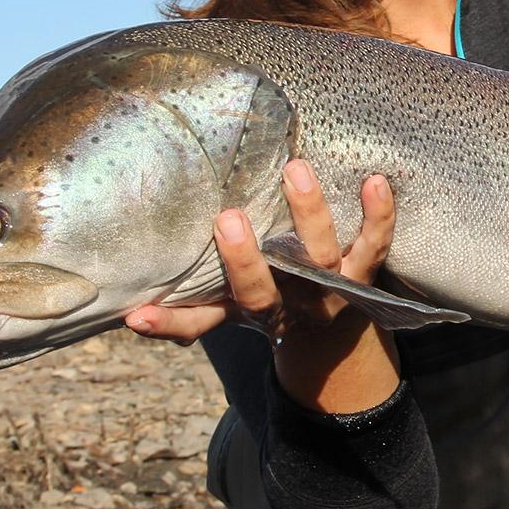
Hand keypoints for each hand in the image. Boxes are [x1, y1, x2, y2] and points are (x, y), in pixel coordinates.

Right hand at [124, 161, 396, 344]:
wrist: (337, 336)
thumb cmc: (269, 303)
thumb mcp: (228, 313)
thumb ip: (184, 313)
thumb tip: (129, 312)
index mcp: (248, 314)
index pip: (202, 322)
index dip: (172, 322)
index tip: (140, 313)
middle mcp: (288, 308)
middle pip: (264, 292)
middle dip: (244, 262)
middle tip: (227, 218)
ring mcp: (329, 291)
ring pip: (320, 260)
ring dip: (309, 218)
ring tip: (296, 171)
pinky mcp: (365, 272)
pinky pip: (376, 245)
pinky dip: (378, 216)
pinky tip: (376, 181)